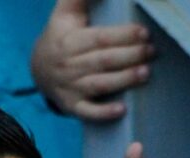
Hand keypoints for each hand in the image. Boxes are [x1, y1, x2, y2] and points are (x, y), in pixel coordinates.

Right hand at [30, 0, 153, 120]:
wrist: (38, 70)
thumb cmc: (60, 36)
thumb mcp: (65, 12)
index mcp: (69, 41)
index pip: (100, 38)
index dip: (123, 35)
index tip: (144, 33)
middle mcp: (68, 65)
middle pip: (104, 61)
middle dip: (130, 55)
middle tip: (151, 51)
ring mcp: (70, 88)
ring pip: (99, 84)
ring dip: (124, 80)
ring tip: (145, 73)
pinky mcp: (72, 106)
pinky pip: (87, 112)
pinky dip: (103, 113)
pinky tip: (121, 110)